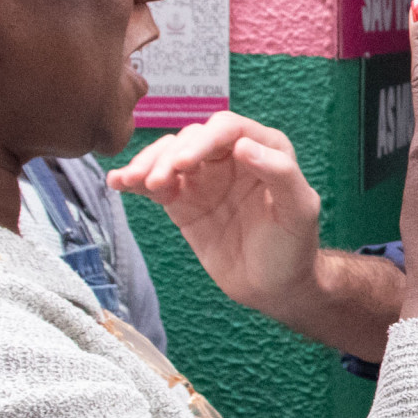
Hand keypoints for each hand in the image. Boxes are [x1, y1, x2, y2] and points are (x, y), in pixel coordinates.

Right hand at [110, 112, 322, 319]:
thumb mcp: (300, 211)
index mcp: (265, 147)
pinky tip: (118, 182)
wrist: (276, 287)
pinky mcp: (183, 200)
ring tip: (130, 181)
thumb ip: (280, 174)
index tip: (183, 164)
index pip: (227, 129)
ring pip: (168, 156)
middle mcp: (231, 155)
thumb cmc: (295, 246)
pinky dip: (135, 180)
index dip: (202, 141)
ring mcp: (204, 177)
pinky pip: (155, 182)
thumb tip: (244, 146)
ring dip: (147, 164)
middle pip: (191, 139)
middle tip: (155, 181)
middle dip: (169, 155)